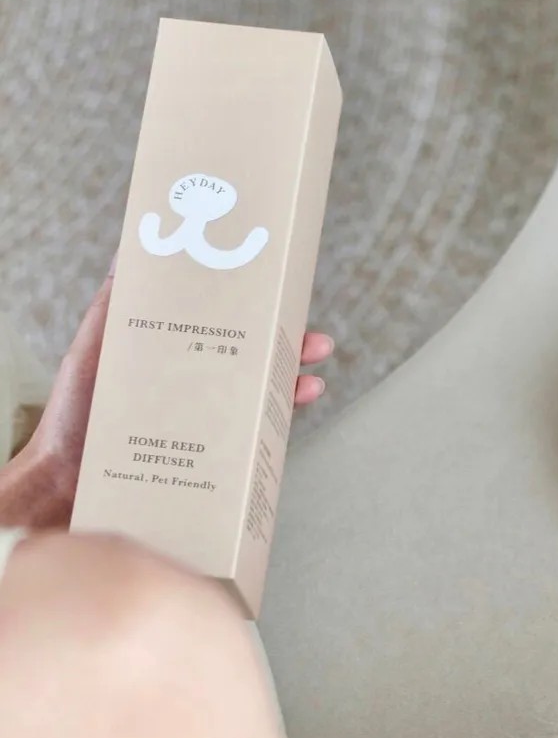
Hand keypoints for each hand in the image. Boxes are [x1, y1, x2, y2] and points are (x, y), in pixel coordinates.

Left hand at [12, 260, 334, 525]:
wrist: (61, 484)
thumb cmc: (70, 419)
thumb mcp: (92, 350)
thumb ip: (112, 307)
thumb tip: (133, 253)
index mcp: (175, 358)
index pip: (226, 328)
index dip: (258, 313)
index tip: (283, 298)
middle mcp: (195, 391)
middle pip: (252, 364)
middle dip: (289, 352)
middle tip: (315, 344)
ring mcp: (203, 426)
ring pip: (257, 404)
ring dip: (288, 391)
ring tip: (309, 384)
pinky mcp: (206, 463)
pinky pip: (246, 448)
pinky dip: (271, 437)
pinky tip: (281, 428)